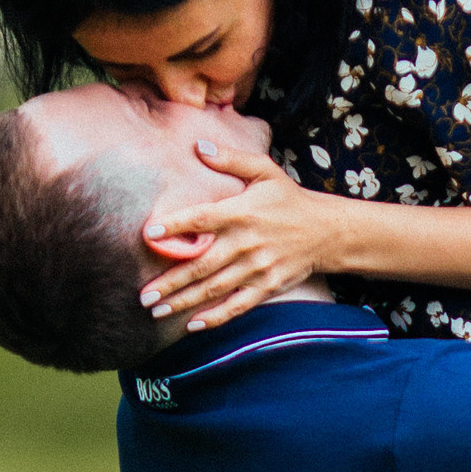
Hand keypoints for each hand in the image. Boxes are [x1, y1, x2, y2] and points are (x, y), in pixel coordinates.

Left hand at [139, 138, 339, 326]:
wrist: (327, 232)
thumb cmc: (289, 199)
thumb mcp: (265, 171)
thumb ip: (232, 159)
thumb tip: (199, 146)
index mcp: (241, 212)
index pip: (202, 219)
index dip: (175, 226)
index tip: (149, 233)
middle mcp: (246, 243)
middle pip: (201, 265)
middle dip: (170, 282)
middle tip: (142, 295)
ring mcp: (257, 268)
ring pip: (214, 289)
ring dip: (183, 302)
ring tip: (156, 310)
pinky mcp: (267, 287)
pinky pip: (237, 306)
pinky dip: (215, 318)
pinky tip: (192, 325)